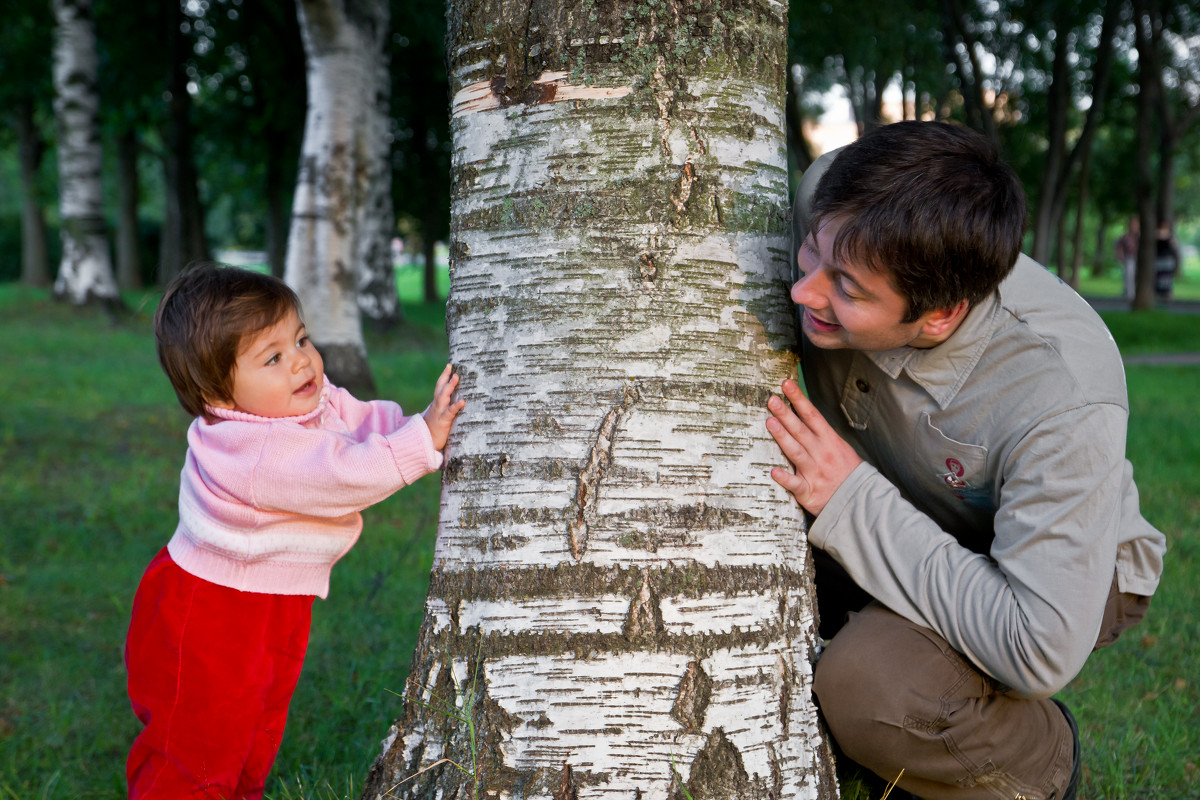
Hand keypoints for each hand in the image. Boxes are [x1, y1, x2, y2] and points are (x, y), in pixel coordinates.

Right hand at [423, 364, 464, 450]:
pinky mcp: (443, 421)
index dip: (443, 376)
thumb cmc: (435, 430)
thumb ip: (445, 408)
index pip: (439, 387)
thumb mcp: (439, 416)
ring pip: (443, 397)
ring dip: (449, 386)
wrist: (426, 443)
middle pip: (440, 388)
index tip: (449, 366)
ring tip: (456, 377)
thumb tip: (454, 401)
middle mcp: (437, 406)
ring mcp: (439, 413)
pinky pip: (450, 412)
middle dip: (445, 377)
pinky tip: (463, 401)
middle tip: (451, 367)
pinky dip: (456, 406)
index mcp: (436, 404)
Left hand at [765, 379, 861, 515]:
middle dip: (786, 414)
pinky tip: (773, 471)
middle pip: (801, 430)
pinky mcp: (808, 491)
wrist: (860, 501)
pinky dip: (785, 478)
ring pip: (796, 451)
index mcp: (829, 441)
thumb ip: (821, 435)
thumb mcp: (840, 448)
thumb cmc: (847, 473)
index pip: (812, 415)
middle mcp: (821, 453)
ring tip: (770, 422)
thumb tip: (804, 416)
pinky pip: (795, 484)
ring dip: (782, 437)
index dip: (798, 399)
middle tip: (772, 400)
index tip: (786, 385)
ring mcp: (814, 472)